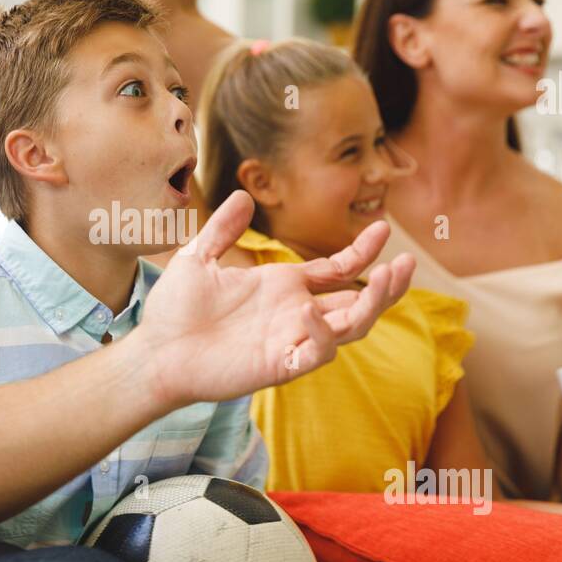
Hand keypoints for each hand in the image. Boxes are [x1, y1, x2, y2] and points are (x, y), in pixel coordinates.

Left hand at [134, 191, 414, 408]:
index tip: (384, 228)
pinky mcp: (279, 366)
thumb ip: (222, 229)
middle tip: (406, 262)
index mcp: (284, 287)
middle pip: (358, 301)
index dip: (364, 251)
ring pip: (349, 327)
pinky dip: (321, 334)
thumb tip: (243, 195)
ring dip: (372, 306)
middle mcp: (296, 314)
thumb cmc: (175, 311)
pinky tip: (310, 311)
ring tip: (387, 279)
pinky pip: (315, 354)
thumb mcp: (198, 257)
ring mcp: (291, 340)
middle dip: (387, 285)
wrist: (155, 351)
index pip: (338, 270)